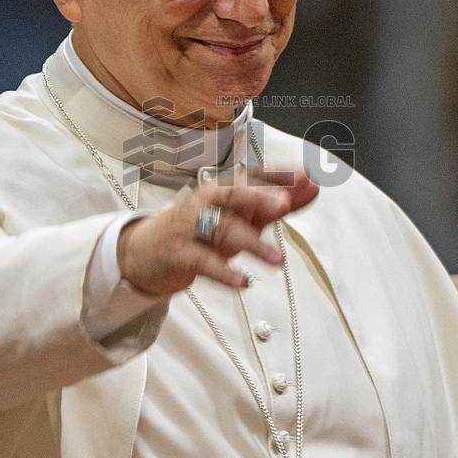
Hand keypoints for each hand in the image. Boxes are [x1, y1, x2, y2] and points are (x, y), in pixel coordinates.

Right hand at [117, 168, 318, 296]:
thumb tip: (312, 188)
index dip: (279, 175)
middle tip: (284, 204)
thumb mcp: (239, 218)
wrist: (144, 251)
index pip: (253, 176)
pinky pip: (204, 262)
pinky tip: (243, 282)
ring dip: (252, 244)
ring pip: (222, 229)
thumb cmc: (199, 231)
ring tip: (276, 260)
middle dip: (258, 196)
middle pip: (232, 193)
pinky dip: (224, 272)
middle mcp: (208, 203)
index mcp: (225, 190)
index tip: (306, 176)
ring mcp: (191, 226)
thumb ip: (275, 205)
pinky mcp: (180, 253)